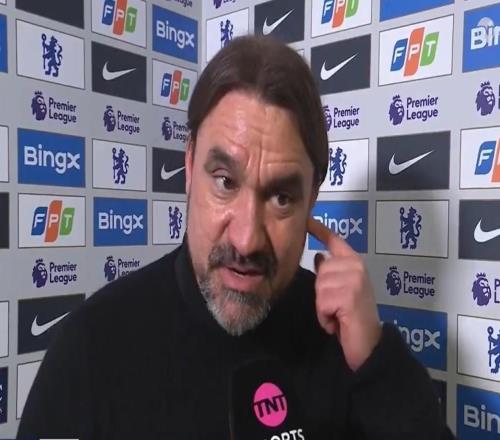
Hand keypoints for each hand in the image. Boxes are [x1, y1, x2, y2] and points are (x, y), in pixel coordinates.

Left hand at [307, 217, 381, 371]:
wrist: (369, 344)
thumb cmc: (354, 316)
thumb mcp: (342, 289)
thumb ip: (332, 272)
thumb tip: (319, 255)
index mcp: (355, 263)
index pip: (336, 241)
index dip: (320, 230)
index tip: (308, 220)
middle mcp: (357, 266)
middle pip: (320, 270)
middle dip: (322, 291)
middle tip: (338, 306)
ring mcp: (354, 279)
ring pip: (319, 286)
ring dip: (323, 306)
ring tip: (338, 314)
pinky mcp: (349, 295)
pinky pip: (321, 302)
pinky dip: (325, 317)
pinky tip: (338, 322)